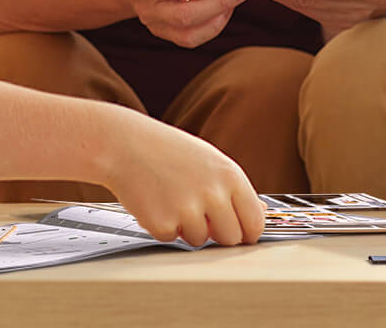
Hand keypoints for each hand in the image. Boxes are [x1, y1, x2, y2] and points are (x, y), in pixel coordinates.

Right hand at [101, 115, 265, 247]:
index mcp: (230, 176)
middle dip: (219, 234)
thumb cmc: (167, 151)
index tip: (242, 235)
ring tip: (173, 199)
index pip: (254, 221)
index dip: (248, 232)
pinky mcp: (163, 224)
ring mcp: (188, 210)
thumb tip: (261, 212)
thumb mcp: (210, 160)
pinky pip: (173, 239)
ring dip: (188, 229)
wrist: (124, 145)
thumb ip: (235, 189)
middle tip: (202, 217)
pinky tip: (156, 202)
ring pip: (201, 241)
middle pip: (231, 238)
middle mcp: (213, 194)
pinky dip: (164, 227)